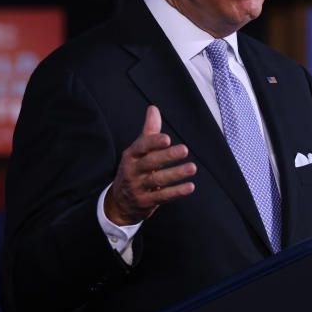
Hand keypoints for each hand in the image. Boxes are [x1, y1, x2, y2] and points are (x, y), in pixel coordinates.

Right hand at [103, 105, 196, 225]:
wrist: (119, 202)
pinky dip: (176, 192)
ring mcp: (138, 187)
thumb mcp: (138, 151)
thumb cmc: (134, 170)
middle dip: (167, 156)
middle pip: (150, 162)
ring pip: (157, 180)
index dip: (153, 142)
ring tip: (192, 168)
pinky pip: (162, 197)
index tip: (167, 138)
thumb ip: (149, 131)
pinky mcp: (146, 202)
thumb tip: (153, 108)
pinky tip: (190, 187)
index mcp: (131, 156)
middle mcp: (133, 171)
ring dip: (176, 174)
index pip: (141, 147)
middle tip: (185, 149)